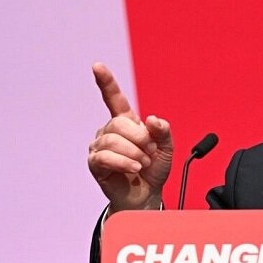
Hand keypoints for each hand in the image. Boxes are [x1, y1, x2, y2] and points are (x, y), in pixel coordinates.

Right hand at [88, 63, 172, 215]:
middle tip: (150, 153)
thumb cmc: (154, 169)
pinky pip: (105, 157)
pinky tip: (133, 169)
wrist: (148, 195)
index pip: (114, 98)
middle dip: (140, 139)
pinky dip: (124, 162)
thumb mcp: (167, 147)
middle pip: (119, 123)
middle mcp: (110, 131)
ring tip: (142, 164)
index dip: (106, 82)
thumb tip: (151, 119)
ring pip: (113, 140)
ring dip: (134, 153)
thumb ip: (163, 130)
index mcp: (126, 122)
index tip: (97, 66)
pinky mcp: (95, 164)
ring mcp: (100, 147)